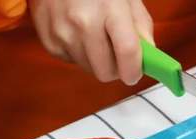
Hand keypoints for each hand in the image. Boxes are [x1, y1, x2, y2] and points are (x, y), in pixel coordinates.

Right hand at [29, 0, 153, 84]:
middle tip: (116, 55)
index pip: (127, 52)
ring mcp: (62, 32)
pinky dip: (77, 52)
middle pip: (105, 71)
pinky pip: (71, 61)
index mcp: (109, 7)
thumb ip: (140, 25)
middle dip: (114, 69)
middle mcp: (83, 22)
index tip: (135, 74)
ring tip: (94, 34)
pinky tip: (77, 31)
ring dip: (95, 59)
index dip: (134, 70)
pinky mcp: (48, 40)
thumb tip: (147, 56)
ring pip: (88, 68)